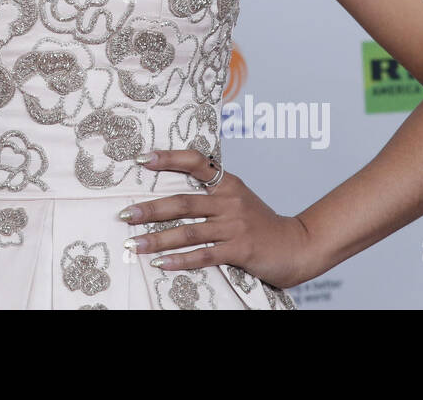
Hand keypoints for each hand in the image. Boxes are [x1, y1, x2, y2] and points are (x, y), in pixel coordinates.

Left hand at [120, 149, 318, 289]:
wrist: (298, 245)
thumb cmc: (262, 223)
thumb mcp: (239, 199)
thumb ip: (211, 193)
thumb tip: (171, 193)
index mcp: (228, 184)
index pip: (195, 162)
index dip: (168, 158)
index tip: (142, 159)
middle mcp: (229, 201)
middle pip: (182, 201)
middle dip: (149, 209)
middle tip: (124, 215)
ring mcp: (234, 226)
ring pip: (188, 231)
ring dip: (157, 239)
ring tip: (134, 245)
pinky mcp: (240, 250)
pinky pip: (203, 255)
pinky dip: (180, 260)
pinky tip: (161, 264)